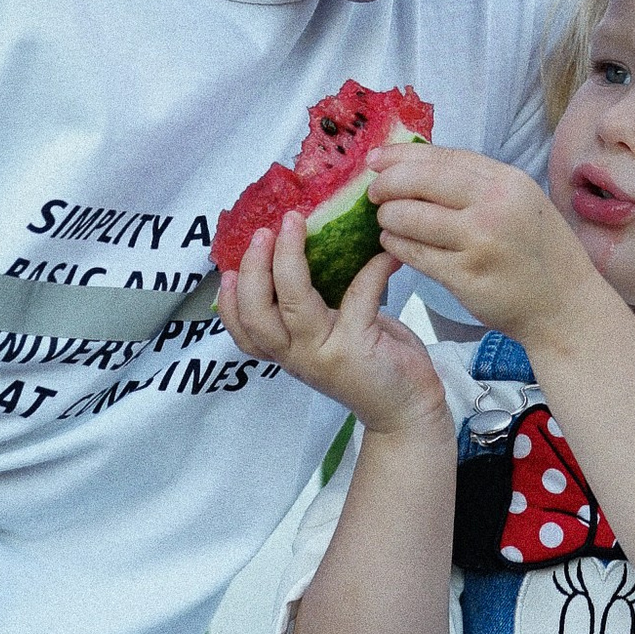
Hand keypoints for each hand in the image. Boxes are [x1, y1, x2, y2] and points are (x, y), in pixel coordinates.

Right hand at [216, 219, 447, 439]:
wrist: (406, 408)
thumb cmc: (368, 361)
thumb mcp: (329, 336)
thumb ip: (311, 307)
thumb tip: (300, 251)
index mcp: (287, 351)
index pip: (243, 331)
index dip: (230, 301)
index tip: (228, 267)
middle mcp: (298, 356)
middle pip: (257, 316)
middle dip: (254, 269)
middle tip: (264, 232)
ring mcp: (326, 354)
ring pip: (293, 306)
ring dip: (289, 260)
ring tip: (295, 225)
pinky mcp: (358, 348)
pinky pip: (359, 296)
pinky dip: (372, 269)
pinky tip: (383, 253)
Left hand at [364, 145, 603, 349]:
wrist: (566, 307)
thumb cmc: (540, 253)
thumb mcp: (522, 202)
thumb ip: (478, 183)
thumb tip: (418, 164)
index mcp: (508, 181)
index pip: (443, 157)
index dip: (402, 155)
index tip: (376, 158)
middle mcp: (494, 206)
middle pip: (420, 181)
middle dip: (387, 184)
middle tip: (373, 193)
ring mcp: (479, 242)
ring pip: (410, 218)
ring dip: (388, 218)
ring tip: (386, 222)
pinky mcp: (465, 277)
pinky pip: (415, 254)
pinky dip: (396, 246)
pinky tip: (394, 244)